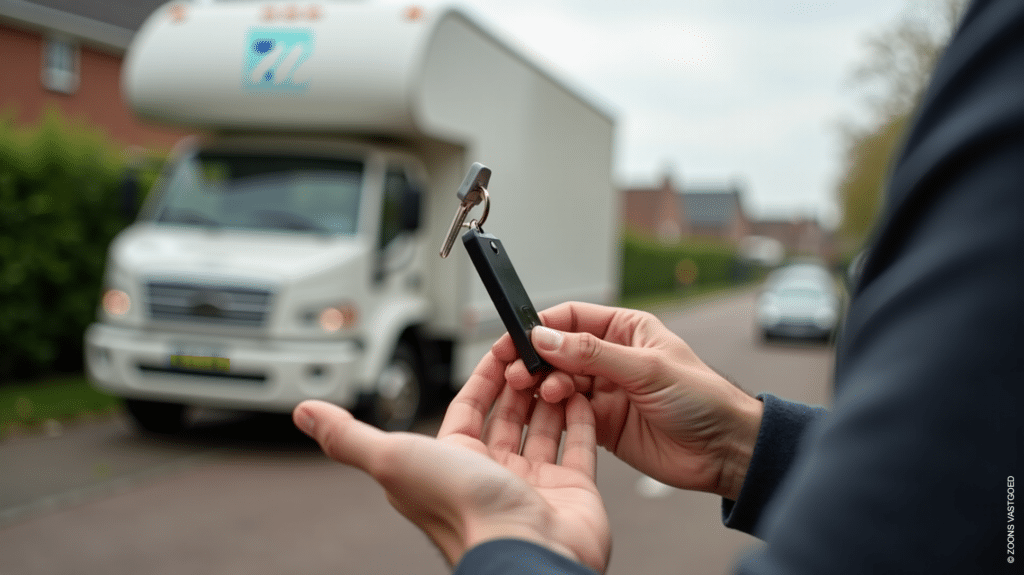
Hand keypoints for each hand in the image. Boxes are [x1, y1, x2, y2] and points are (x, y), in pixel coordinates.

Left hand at [292, 349, 610, 571]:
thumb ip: (349, 436)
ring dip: (549, 392)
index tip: (499, 345)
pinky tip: (580, 391)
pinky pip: (578, 445)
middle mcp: (491, 473)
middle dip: (518, 379)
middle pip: (507, 414)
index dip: (482, 376)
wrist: (525, 553)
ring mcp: (533, 482)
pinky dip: (580, 417)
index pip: (467, 408)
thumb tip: (305, 413)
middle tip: (532, 350)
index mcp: (451, 463)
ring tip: (557, 363)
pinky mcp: (571, 489)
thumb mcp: (393, 460)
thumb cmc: (460, 512)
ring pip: (542, 425)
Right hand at [497, 302, 762, 499]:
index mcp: (625, 330)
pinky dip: (552, 412)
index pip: (572, 318)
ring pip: (558, 382)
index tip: (517, 338)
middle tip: (520, 372)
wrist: (724, 450)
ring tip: (541, 392)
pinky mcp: (601, 423)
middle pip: (559, 351)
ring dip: (544, 386)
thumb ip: (593, 354)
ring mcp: (605, 390)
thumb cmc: (702, 399)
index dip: (542, 326)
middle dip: (537, 360)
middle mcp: (611, 357)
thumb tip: (547, 338)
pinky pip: (566, 413)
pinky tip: (548, 411)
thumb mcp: (647, 368)